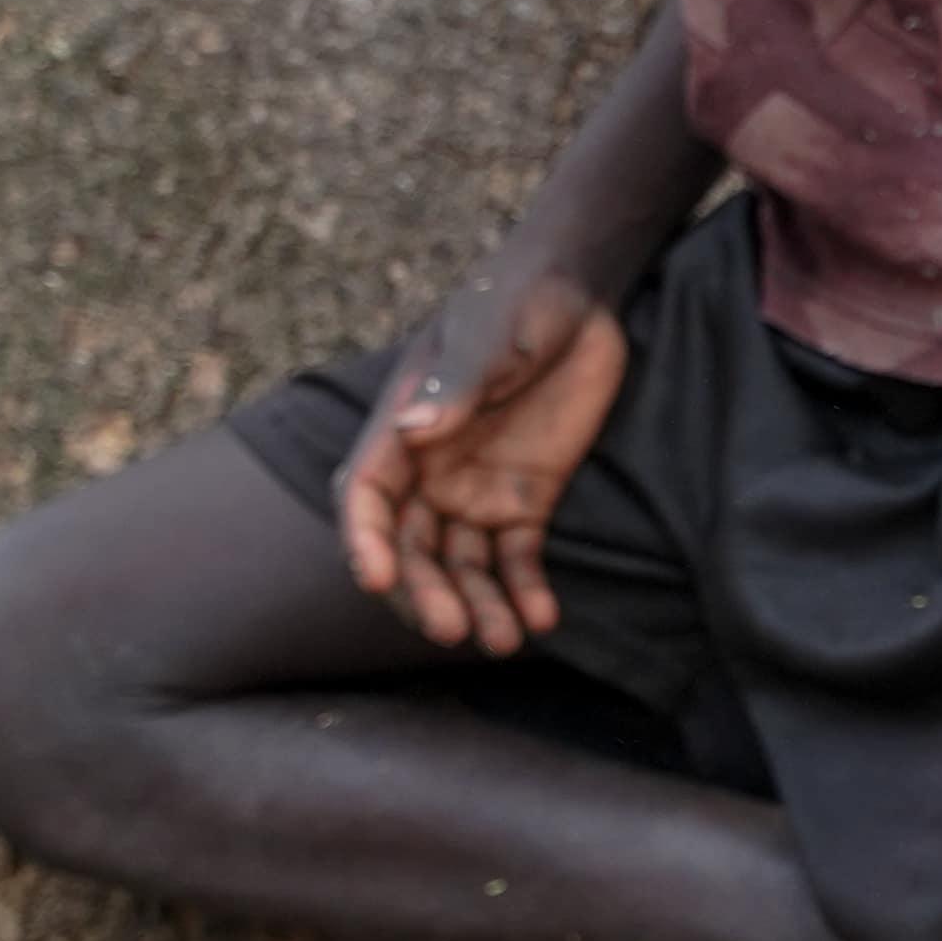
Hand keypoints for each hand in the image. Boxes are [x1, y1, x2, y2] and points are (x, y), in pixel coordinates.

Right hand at [337, 258, 630, 654]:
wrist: (577, 298)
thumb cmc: (516, 304)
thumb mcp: (490, 336)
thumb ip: (458, 385)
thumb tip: (414, 429)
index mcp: (401, 431)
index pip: (366, 498)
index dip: (365, 541)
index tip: (376, 579)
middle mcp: (429, 471)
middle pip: (412, 547)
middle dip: (426, 591)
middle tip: (452, 630)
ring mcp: (476, 490)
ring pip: (463, 563)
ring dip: (478, 604)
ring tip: (504, 641)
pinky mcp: (526, 500)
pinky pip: (518, 557)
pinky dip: (527, 590)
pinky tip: (543, 618)